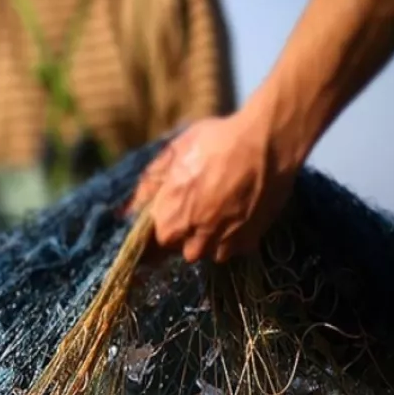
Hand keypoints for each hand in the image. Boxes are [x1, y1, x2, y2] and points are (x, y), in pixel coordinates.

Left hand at [128, 111, 300, 263]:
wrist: (267, 142)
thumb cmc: (215, 142)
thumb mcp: (173, 155)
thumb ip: (148, 187)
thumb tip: (127, 211)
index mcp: (169, 220)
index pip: (153, 245)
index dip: (159, 231)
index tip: (169, 218)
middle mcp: (194, 240)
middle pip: (181, 249)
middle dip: (186, 233)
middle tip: (198, 204)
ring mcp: (224, 244)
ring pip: (208, 252)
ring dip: (210, 237)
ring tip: (220, 208)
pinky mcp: (250, 241)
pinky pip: (234, 248)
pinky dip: (233, 237)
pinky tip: (238, 212)